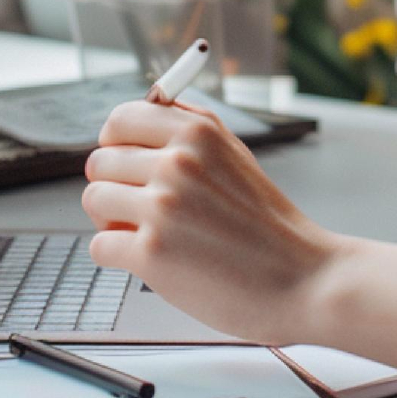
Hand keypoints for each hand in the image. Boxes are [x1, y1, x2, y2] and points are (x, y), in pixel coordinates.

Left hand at [83, 100, 344, 344]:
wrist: (302, 279)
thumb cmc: (268, 225)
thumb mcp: (234, 156)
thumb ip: (188, 133)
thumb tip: (135, 119)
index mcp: (199, 131)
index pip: (121, 118)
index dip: (116, 142)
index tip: (126, 159)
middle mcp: (178, 162)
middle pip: (100, 161)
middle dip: (114, 186)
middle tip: (142, 207)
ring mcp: (163, 207)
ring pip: (94, 200)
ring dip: (113, 220)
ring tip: (149, 233)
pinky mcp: (152, 254)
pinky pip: (100, 245)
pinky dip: (119, 256)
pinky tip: (152, 259)